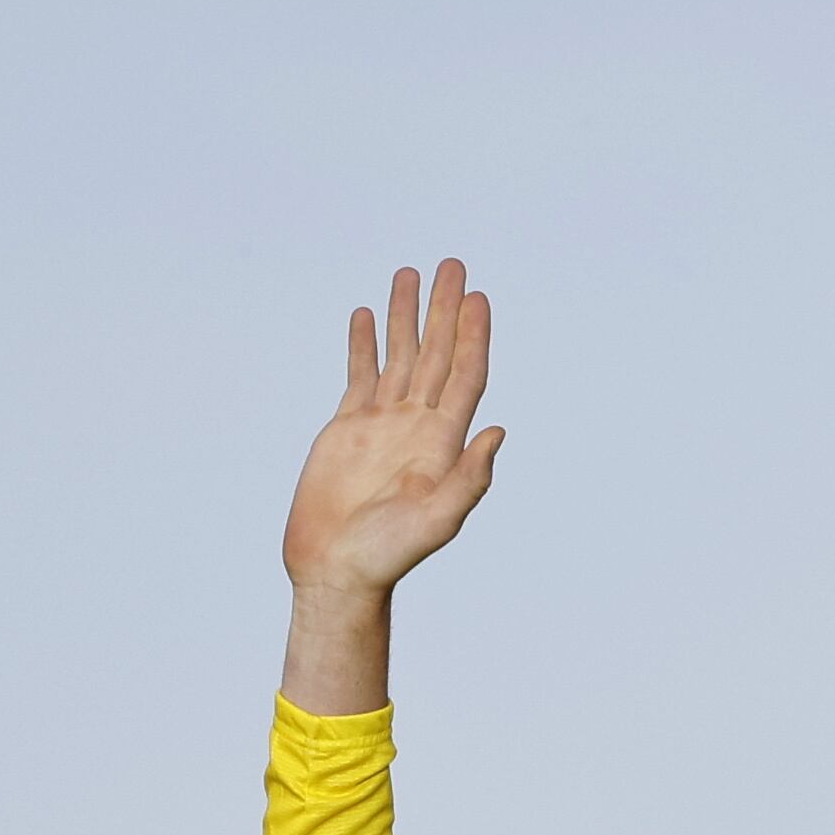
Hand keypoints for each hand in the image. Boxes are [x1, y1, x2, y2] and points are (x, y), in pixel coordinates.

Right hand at [283, 260, 500, 600]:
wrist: (336, 570)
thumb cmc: (388, 555)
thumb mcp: (438, 520)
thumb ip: (469, 478)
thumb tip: (498, 431)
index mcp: (442, 441)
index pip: (464, 375)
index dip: (472, 336)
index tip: (478, 298)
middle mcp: (416, 425)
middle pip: (437, 354)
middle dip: (445, 310)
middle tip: (453, 265)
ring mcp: (382, 424)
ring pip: (399, 356)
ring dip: (406, 316)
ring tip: (410, 274)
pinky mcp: (347, 428)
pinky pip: (359, 375)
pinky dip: (363, 344)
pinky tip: (366, 316)